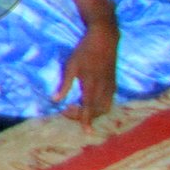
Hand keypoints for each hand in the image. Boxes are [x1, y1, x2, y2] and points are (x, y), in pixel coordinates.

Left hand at [58, 0, 118, 120]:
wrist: (105, 38)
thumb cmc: (85, 50)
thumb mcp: (71, 66)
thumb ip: (64, 84)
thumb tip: (55, 100)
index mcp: (92, 84)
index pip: (89, 107)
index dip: (86, 119)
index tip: (86, 131)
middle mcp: (104, 88)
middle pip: (97, 110)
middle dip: (85, 116)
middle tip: (68, 111)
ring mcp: (111, 85)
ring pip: (106, 107)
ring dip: (94, 112)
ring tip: (78, 108)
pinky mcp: (114, 82)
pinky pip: (110, 100)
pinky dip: (101, 106)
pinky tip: (90, 103)